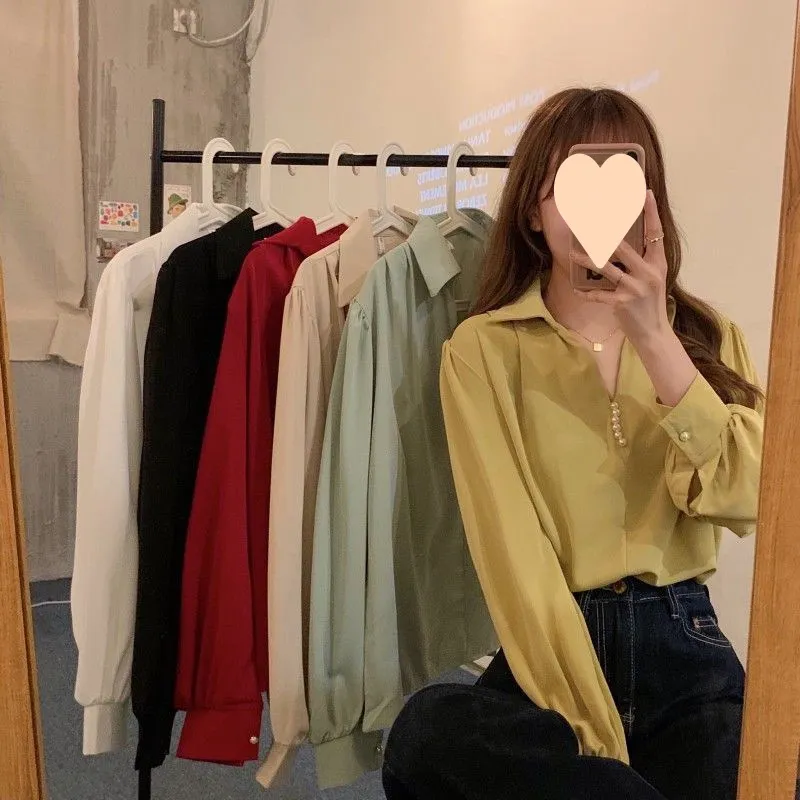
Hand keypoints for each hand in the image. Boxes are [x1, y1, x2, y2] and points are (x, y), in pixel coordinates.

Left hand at [576, 189, 670, 348]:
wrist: (653, 333)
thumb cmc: (649, 304)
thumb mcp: (651, 279)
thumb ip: (640, 262)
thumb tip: (619, 245)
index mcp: (657, 263)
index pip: (655, 233)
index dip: (651, 213)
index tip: (644, 193)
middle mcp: (648, 272)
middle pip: (624, 247)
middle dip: (604, 234)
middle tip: (589, 220)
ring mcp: (636, 287)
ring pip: (607, 268)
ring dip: (587, 260)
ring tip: (573, 254)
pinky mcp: (623, 302)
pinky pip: (599, 294)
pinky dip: (587, 292)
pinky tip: (577, 289)